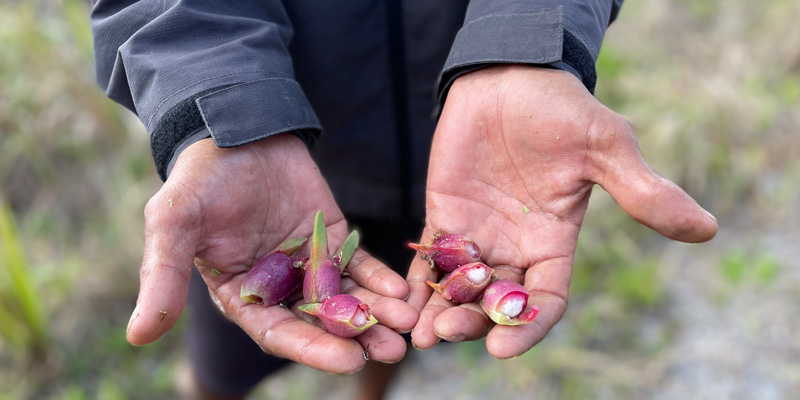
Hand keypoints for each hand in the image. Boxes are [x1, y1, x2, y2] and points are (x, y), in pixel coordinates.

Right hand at [126, 134, 416, 372]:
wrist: (236, 129)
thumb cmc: (199, 179)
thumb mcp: (173, 223)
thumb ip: (161, 277)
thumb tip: (137, 337)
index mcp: (241, 296)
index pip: (278, 332)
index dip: (312, 348)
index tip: (348, 360)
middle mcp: (278, 288)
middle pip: (321, 322)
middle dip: (356, 337)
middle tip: (393, 351)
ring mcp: (308, 264)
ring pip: (347, 297)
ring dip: (378, 313)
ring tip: (408, 323)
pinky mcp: (333, 238)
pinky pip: (360, 263)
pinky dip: (381, 277)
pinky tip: (403, 289)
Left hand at [407, 65, 717, 357]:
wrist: (511, 78)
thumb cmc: (562, 110)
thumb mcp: (607, 148)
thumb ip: (643, 192)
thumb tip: (707, 229)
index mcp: (556, 241)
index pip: (546, 299)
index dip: (528, 324)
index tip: (503, 346)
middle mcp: (518, 246)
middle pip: (497, 300)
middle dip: (474, 320)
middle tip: (449, 331)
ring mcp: (480, 233)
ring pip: (461, 286)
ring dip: (443, 310)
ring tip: (423, 333)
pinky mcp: (446, 215)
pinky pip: (430, 256)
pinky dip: (419, 280)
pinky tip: (402, 300)